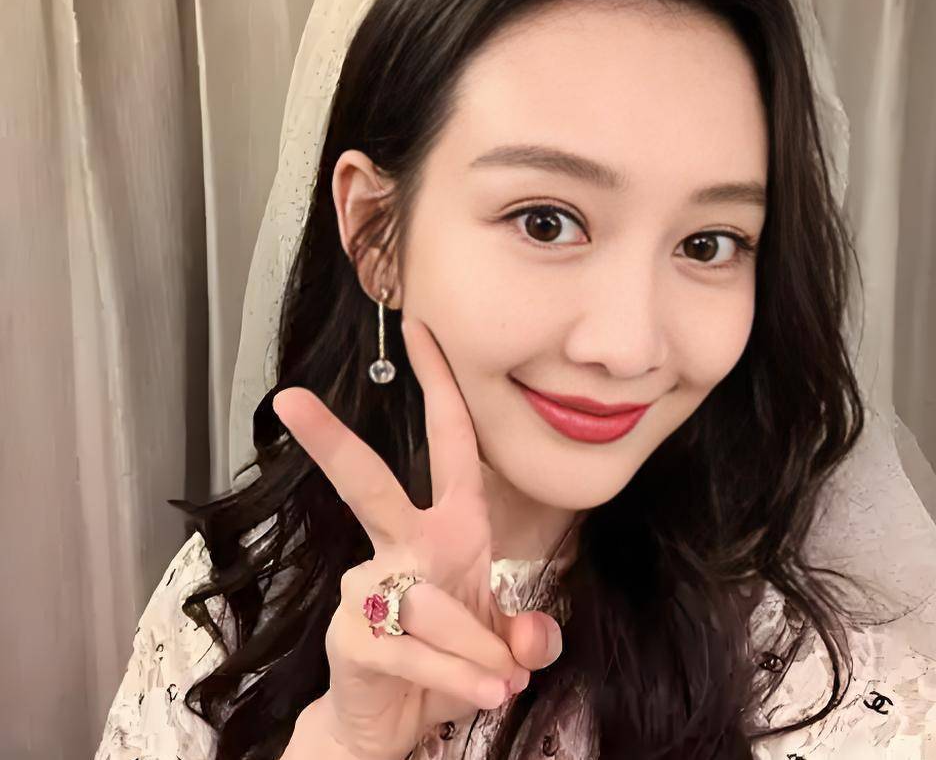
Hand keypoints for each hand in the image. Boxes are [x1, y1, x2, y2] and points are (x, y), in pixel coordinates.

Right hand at [272, 313, 563, 759]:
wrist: (398, 725)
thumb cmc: (451, 662)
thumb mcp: (504, 645)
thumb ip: (528, 635)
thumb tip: (534, 639)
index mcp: (447, 527)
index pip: (449, 442)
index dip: (439, 384)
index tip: (420, 328)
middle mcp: (401, 547)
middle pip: (367, 484)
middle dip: (331, 441)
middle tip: (288, 399)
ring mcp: (367, 590)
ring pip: (431, 602)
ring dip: (476, 647)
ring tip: (500, 681)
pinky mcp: (354, 638)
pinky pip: (417, 653)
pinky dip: (459, 679)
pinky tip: (483, 695)